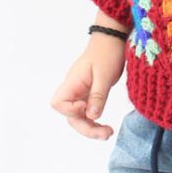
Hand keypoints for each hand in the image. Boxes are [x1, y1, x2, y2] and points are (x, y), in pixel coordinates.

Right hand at [50, 24, 126, 139]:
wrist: (112, 39)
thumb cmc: (107, 52)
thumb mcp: (105, 76)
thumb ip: (97, 96)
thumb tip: (91, 117)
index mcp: (73, 82)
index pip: (58, 103)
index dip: (71, 110)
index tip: (87, 107)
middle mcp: (74, 89)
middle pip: (70, 116)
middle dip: (86, 128)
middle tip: (106, 133)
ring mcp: (80, 92)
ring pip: (79, 117)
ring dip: (91, 128)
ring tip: (108, 133)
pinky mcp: (89, 93)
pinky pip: (87, 112)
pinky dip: (95, 120)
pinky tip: (105, 126)